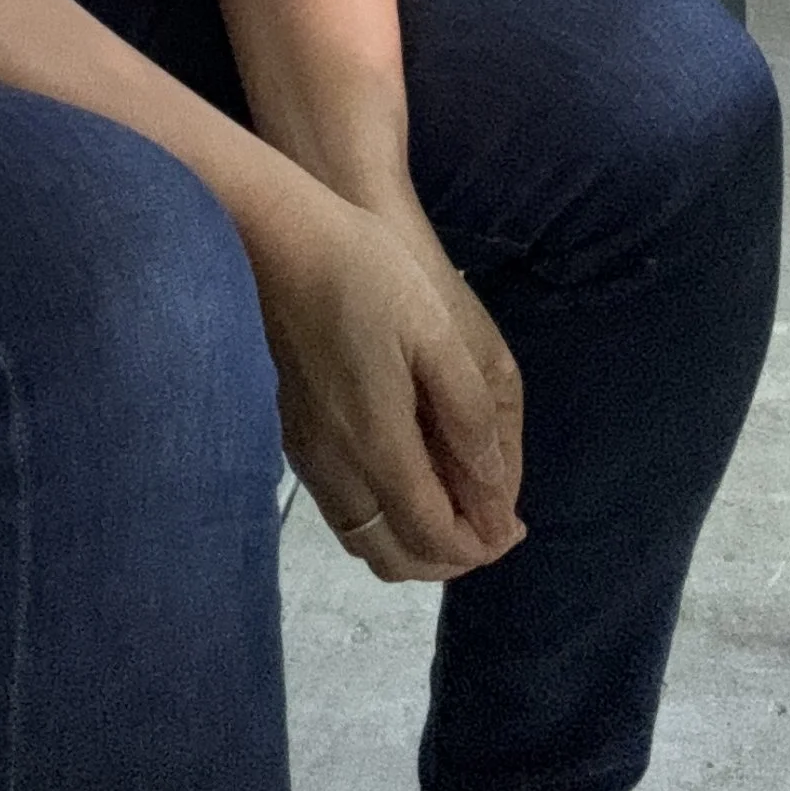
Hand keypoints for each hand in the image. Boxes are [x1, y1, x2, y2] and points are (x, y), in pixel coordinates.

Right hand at [251, 187, 524, 583]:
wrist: (275, 234)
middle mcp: (336, 466)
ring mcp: (307, 453)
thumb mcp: (436, 333)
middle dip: (448, 556)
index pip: (433, 537)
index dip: (480, 546)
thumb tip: (494, 496)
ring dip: (411, 541)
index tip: (514, 528)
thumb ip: (468, 419)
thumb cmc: (364, 271)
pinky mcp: (291, 433)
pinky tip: (404, 475)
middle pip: (394, 556)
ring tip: (453, 504)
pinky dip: (380, 518)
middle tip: (489, 524)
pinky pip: (341, 509)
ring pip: (362, 538)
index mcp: (377, 445)